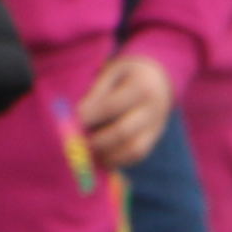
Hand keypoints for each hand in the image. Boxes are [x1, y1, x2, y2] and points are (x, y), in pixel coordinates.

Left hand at [75, 50, 178, 168]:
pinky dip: (118, 160)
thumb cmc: (128, 74)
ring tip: (88, 151)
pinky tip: (101, 156)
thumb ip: (96, 91)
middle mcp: (153, 109)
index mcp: (141, 87)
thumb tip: (77, 114)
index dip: (88, 116)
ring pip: (134, 149)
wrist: (160, 79)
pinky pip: (137, 156)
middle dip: (96, 140)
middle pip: (123, 131)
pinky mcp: (155, 139)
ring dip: (107, 154)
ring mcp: (156, 126)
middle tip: (78, 141)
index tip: (71, 122)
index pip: (110, 107)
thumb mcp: (113, 71)